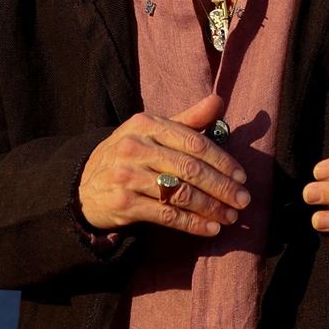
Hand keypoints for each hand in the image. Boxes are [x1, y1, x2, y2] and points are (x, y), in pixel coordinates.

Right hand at [76, 93, 249, 237]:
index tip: (241, 176)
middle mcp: (134, 147)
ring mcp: (126, 175)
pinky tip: (210, 228)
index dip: (222, 160)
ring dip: (211, 208)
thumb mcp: (152, 131)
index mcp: (145, 124)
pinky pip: (166, 215)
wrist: (85, 184)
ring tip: (230, 216)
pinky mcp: (124, 203)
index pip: (193, 141)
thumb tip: (219, 100)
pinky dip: (192, 223)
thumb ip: (187, 119)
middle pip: (190, 169)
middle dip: (222, 187)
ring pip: (180, 194)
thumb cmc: (129, 155)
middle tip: (243, 201)